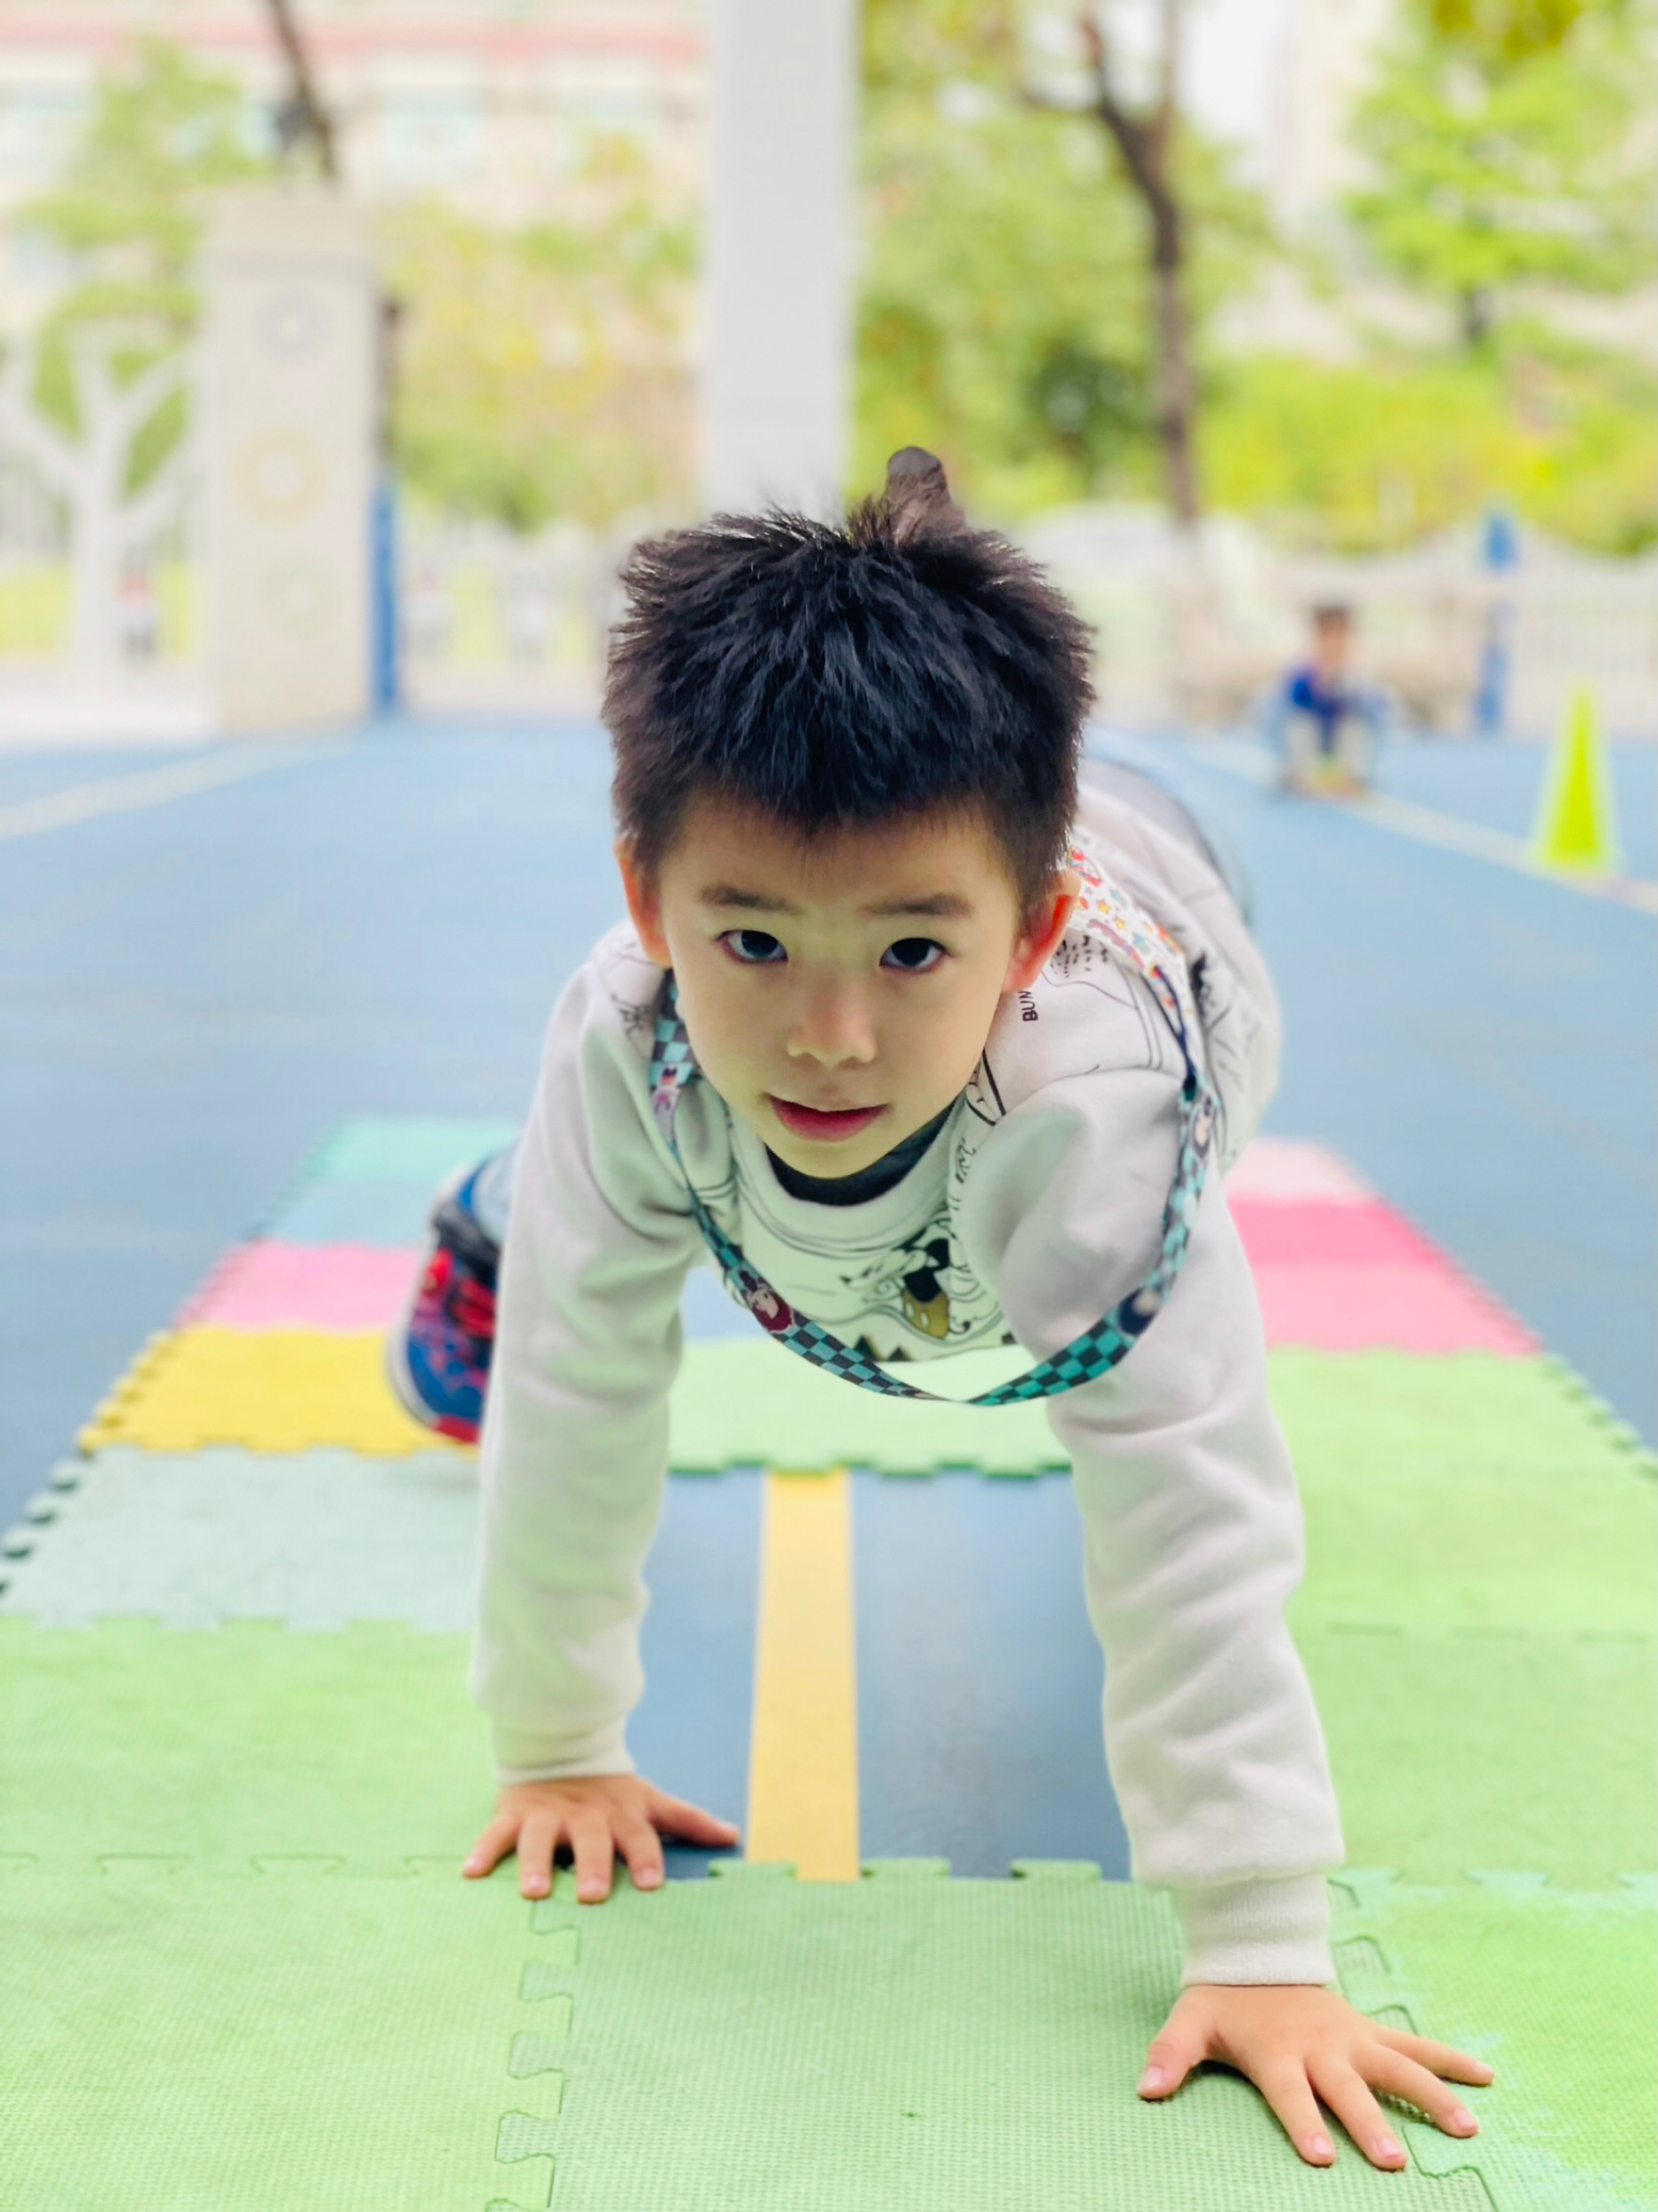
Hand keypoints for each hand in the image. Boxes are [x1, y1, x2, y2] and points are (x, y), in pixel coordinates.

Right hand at [463, 1774, 740, 1901]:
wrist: (561, 1752)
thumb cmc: (611, 1794)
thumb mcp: (649, 1802)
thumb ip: (688, 1821)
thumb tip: (734, 1836)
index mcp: (621, 1815)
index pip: (639, 1838)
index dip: (646, 1859)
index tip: (650, 1885)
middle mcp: (586, 1816)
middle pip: (592, 1841)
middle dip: (593, 1866)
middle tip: (593, 1896)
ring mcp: (548, 1815)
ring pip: (542, 1839)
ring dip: (538, 1864)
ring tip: (534, 1893)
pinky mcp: (514, 1814)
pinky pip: (496, 1833)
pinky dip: (483, 1851)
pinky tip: (471, 1873)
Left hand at [1139, 1983, 1495, 2169]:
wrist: (1257, 1952)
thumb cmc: (1223, 1999)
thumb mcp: (1190, 2021)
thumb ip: (1170, 2054)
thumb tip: (1145, 2088)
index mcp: (1277, 2052)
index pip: (1289, 2095)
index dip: (1302, 2123)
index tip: (1321, 2158)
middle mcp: (1321, 2047)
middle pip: (1349, 2090)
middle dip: (1371, 2123)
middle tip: (1395, 2161)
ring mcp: (1351, 2038)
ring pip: (1397, 2067)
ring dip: (1431, 2096)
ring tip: (1467, 2128)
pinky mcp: (1370, 2031)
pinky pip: (1416, 2046)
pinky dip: (1451, 2060)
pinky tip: (1487, 2078)